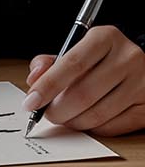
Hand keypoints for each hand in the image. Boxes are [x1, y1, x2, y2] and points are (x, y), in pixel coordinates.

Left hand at [21, 25, 144, 135]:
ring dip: (73, 121)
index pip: (72, 64)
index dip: (48, 85)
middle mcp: (127, 58)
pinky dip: (93, 128)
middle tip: (47, 114)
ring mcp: (141, 84)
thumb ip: (50, 62)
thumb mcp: (76, 48)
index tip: (31, 101)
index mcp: (105, 37)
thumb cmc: (101, 58)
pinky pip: (114, 126)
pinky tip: (84, 121)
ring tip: (64, 117)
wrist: (139, 65)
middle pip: (84, 93)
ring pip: (98, 114)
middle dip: (58, 109)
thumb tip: (34, 81)